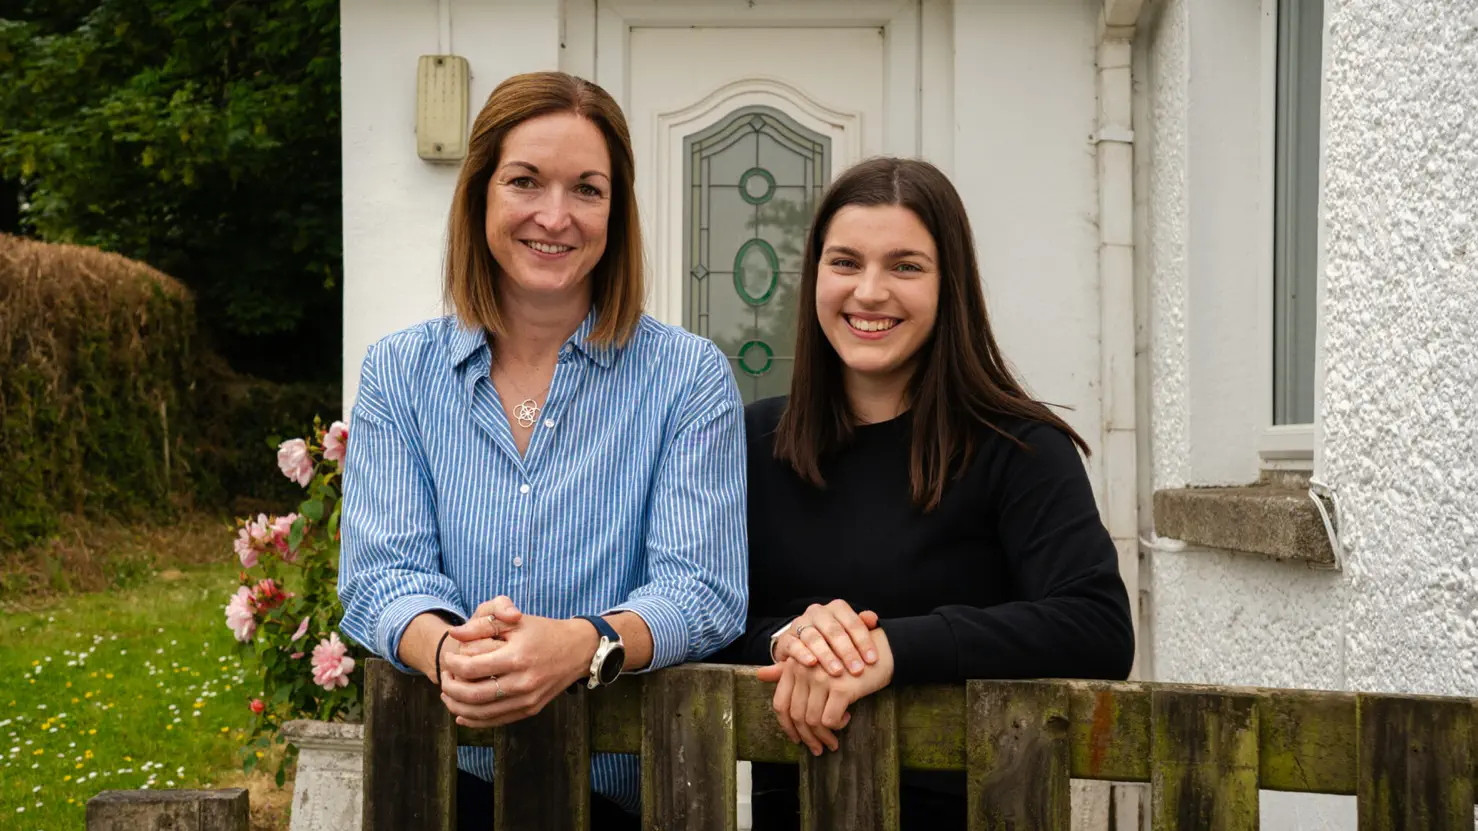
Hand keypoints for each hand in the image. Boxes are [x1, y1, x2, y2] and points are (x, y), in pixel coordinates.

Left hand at [438, 598, 598, 727]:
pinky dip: (476, 721)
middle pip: (473, 695)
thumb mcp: (514, 621)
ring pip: (482, 713)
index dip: (452, 665)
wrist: (578, 650)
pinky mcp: (531, 709)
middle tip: (443, 680)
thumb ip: (482, 625)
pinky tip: (461, 715)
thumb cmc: (543, 632)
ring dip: (458, 707)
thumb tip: (454, 633)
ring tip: (448, 696)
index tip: (448, 658)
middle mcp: (522, 682)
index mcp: (516, 657)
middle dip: (451, 689)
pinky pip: (497, 721)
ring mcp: (527, 699)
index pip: (472, 668)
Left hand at [756, 630, 893, 755]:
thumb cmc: (846, 658)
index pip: (780, 703)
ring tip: (833, 742)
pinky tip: (846, 718)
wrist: (879, 651)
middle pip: (796, 715)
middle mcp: (804, 669)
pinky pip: (830, 719)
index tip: (798, 739)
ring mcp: (821, 678)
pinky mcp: (840, 687)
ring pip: (813, 720)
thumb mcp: (816, 662)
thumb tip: (759, 675)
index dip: (787, 727)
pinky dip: (837, 726)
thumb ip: (787, 670)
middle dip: (807, 738)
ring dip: (823, 737)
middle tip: (818, 749)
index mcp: (794, 665)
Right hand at [773, 600, 879, 676]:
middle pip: (834, 630)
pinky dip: (802, 653)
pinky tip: (812, 663)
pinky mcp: (786, 638)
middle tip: (857, 670)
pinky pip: (793, 644)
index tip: (872, 660)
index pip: (852, 622)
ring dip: (826, 655)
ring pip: (814, 637)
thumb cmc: (835, 642)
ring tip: (837, 671)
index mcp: (836, 608)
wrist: (804, 646)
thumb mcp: (851, 633)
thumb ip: (863, 626)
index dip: (864, 641)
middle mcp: (817, 612)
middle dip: (847, 651)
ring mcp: (800, 624)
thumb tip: (873, 619)